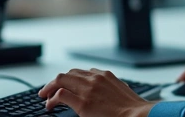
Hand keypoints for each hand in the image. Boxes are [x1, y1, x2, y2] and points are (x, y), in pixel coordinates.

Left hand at [38, 68, 155, 116]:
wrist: (139, 116)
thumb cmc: (132, 108)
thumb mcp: (120, 90)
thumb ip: (108, 87)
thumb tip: (101, 93)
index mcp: (105, 75)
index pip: (81, 72)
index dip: (69, 79)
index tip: (65, 85)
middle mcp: (95, 78)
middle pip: (68, 73)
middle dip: (55, 81)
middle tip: (48, 90)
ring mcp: (88, 89)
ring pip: (61, 79)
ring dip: (50, 88)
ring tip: (45, 96)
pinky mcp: (83, 103)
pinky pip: (61, 95)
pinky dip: (52, 99)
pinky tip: (50, 105)